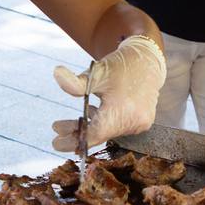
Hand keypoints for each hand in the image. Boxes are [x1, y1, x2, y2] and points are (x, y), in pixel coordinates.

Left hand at [51, 34, 166, 153]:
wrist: (147, 62)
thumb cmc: (120, 66)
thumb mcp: (96, 72)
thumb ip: (75, 82)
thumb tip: (56, 74)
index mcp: (121, 109)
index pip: (95, 134)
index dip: (75, 140)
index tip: (56, 142)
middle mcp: (134, 120)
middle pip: (100, 134)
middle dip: (79, 133)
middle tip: (58, 131)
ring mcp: (140, 123)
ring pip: (109, 132)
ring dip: (91, 128)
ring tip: (73, 121)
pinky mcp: (143, 122)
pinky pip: (118, 128)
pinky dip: (104, 123)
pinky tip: (91, 114)